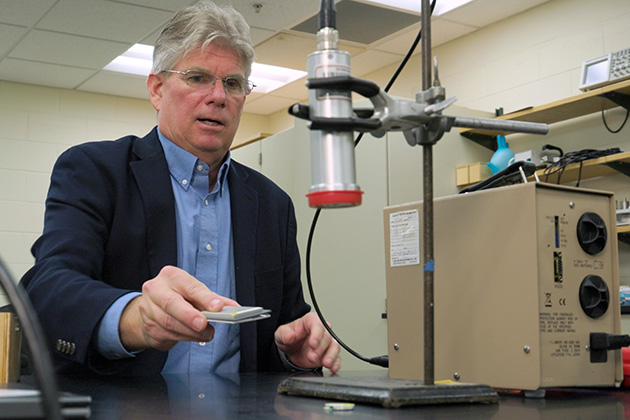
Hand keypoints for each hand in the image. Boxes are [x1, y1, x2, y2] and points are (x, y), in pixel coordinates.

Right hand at [120, 265, 237, 351]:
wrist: (152, 308)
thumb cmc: (177, 296)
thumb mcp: (194, 292)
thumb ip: (212, 299)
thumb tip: (231, 307)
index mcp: (171, 276)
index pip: (190, 286)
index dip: (205, 297)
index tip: (218, 307)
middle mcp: (156, 289)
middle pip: (172, 303)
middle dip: (190, 316)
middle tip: (204, 324)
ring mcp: (149, 308)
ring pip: (170, 323)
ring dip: (191, 331)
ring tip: (207, 333)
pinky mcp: (148, 326)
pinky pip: (168, 334)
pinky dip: (185, 337)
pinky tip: (195, 337)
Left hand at [274, 312, 340, 372]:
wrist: (292, 349)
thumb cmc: (289, 337)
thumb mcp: (281, 333)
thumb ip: (285, 334)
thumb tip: (290, 336)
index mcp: (310, 321)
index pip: (318, 324)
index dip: (317, 334)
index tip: (312, 344)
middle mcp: (321, 330)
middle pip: (326, 337)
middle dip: (320, 349)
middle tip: (311, 357)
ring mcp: (326, 342)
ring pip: (334, 346)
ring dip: (331, 356)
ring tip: (325, 364)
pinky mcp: (328, 354)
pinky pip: (337, 358)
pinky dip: (336, 363)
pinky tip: (333, 368)